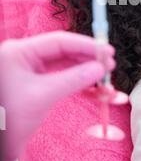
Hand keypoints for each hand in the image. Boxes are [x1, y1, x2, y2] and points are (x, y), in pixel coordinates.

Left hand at [0, 30, 115, 160]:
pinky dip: (77, 83)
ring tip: (106, 79)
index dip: (85, 45)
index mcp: (20, 52)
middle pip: (63, 51)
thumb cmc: (8, 119)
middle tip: (109, 66)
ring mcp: (29, 70)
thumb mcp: (43, 96)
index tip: (106, 52)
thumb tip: (99, 69)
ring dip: (85, 72)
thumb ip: (73, 80)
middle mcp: (25, 56)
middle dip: (87, 59)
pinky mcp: (35, 84)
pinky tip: (94, 89)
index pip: (59, 41)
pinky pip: (60, 78)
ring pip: (64, 65)